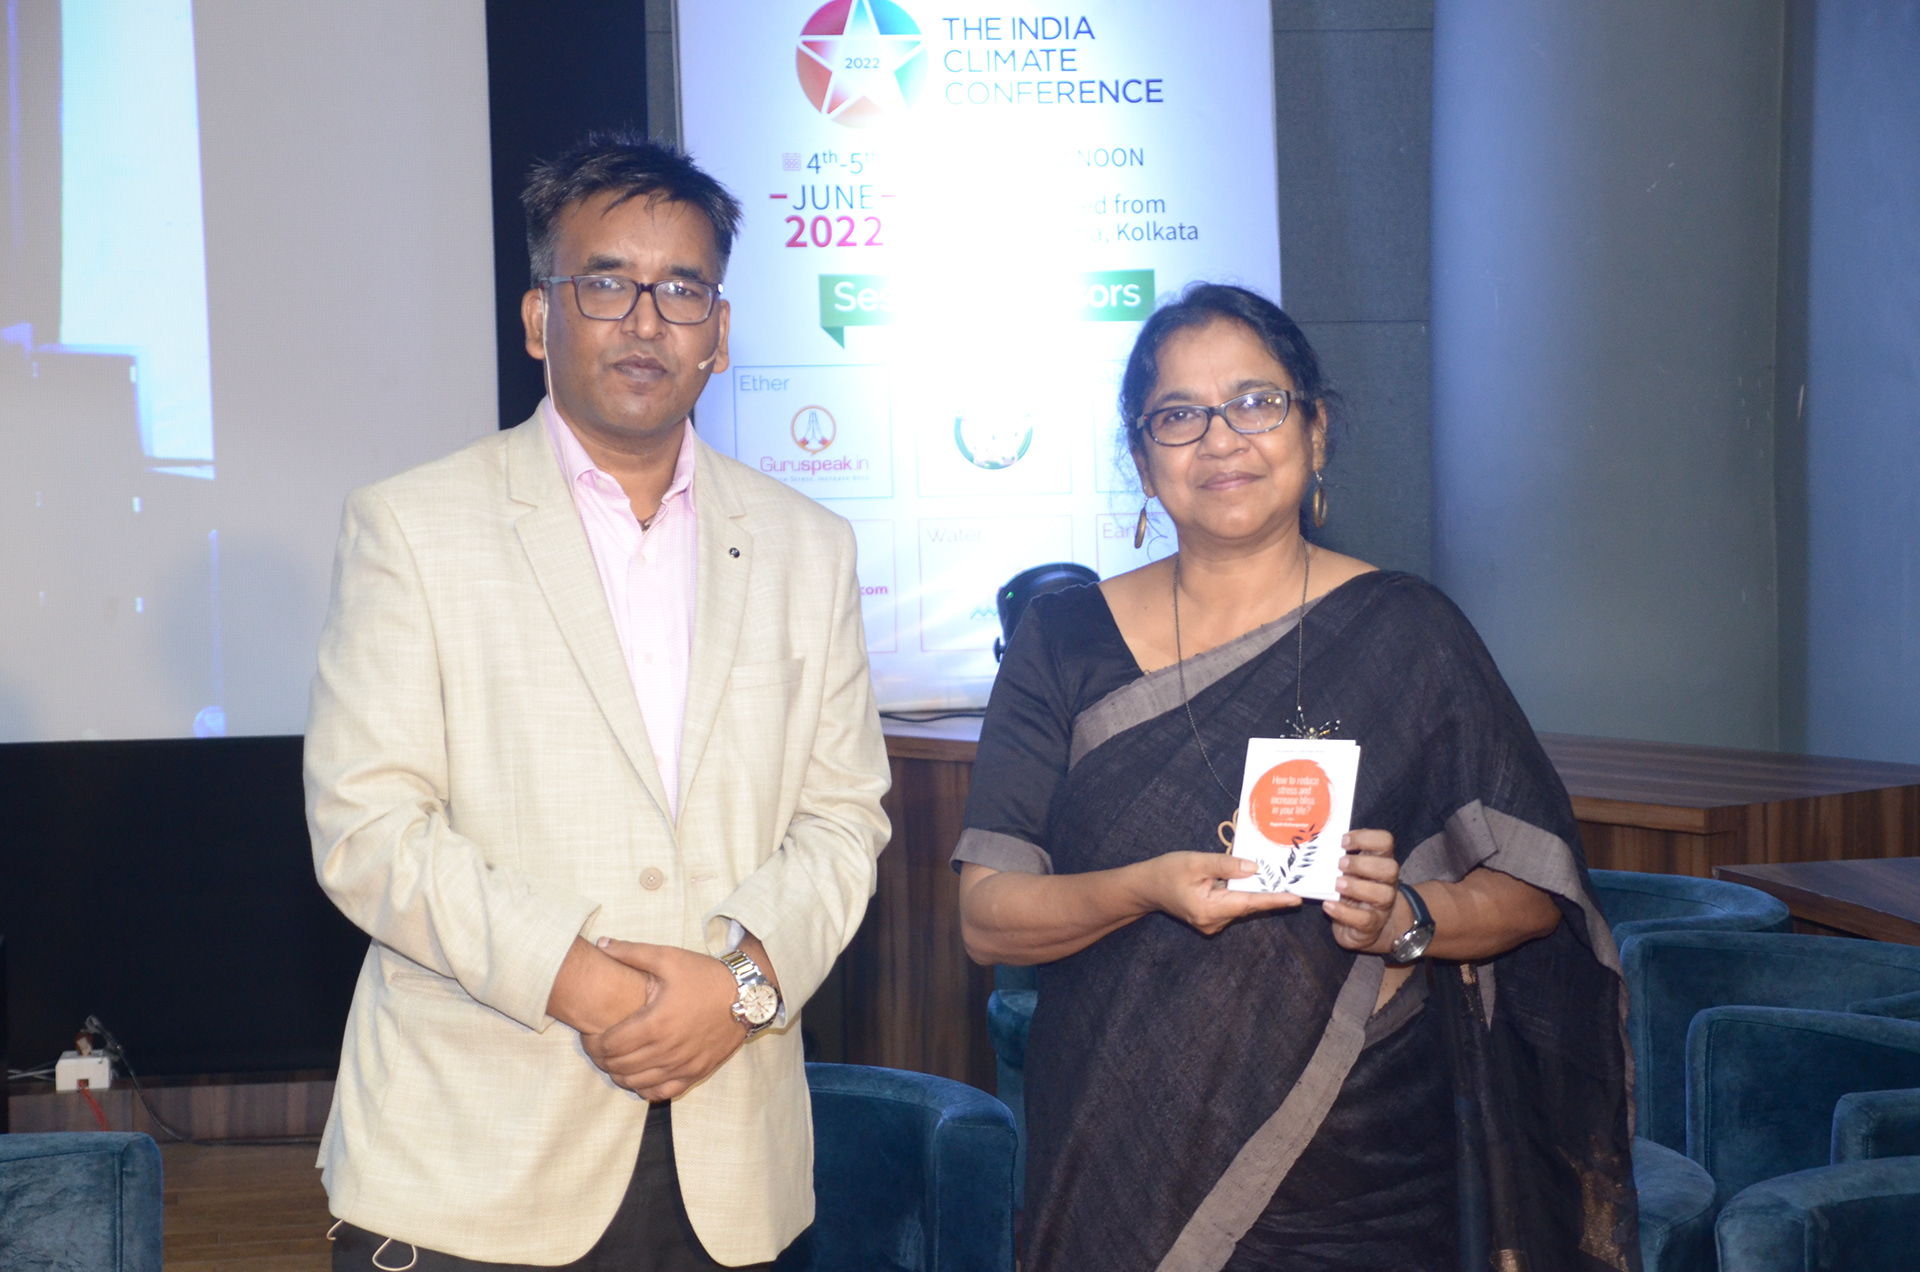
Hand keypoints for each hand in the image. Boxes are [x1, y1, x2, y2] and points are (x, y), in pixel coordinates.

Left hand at [581, 940, 747, 1100]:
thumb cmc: (705, 976)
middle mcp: (667, 1050)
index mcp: (655, 1023)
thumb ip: (631, 952)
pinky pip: (661, 1092)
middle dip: (601, 1059)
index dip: (592, 1043)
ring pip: (636, 1083)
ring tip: (614, 1060)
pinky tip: (639, 1076)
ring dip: (619, 1075)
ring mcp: (682, 1065)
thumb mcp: (668, 958)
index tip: (589, 1034)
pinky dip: (644, 1088)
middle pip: (619, 1066)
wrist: (747, 995)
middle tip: (597, 1047)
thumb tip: (599, 943)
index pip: (609, 1045)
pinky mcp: (696, 1073)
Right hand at [1135, 851, 1302, 935]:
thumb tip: (1254, 869)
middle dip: (1268, 893)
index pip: (1248, 903)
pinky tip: (1248, 882)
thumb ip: (1225, 865)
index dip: (1273, 900)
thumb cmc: (1168, 871)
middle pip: (1247, 905)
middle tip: (1292, 881)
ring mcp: (1211, 924)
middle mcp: (1212, 922)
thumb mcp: (1196, 862)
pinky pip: (1232, 906)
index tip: (1296, 899)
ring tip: (1274, 878)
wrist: (1146, 887)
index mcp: (1209, 909)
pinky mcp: (1210, 920)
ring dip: (1253, 892)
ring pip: (1240, 906)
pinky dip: (1241, 894)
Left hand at [1324, 829, 1404, 952]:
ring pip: (1383, 894)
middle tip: (1340, 864)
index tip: (1343, 841)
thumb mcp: (1348, 872)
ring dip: (1357, 887)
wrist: (1359, 928)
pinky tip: (1328, 905)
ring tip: (1336, 884)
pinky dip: (1344, 911)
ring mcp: (1382, 906)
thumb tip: (1317, 845)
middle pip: (1390, 868)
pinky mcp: (1372, 926)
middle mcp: (1387, 883)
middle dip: (1363, 864)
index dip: (1366, 838)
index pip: (1385, 842)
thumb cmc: (1350, 891)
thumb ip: (1339, 858)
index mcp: (1380, 862)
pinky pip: (1364, 919)